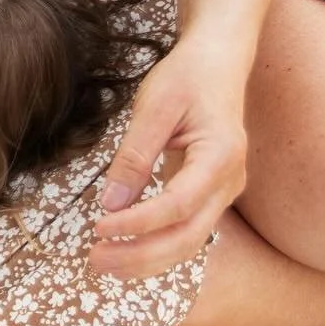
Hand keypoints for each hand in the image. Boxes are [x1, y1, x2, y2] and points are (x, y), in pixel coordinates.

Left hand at [89, 36, 247, 279]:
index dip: (138, 223)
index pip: (178, 205)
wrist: (218, 63)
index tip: (99, 228)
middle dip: (140, 256)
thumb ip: (133, 157)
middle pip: (188, 237)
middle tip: (94, 260)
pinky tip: (123, 252)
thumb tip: (110, 203)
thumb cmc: (188, 78)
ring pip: (188, 241)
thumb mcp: (154, 108)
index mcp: (221, 157)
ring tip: (102, 262)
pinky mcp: (208, 195)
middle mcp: (229, 182)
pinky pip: (184, 230)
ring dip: (146, 259)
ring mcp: (222, 192)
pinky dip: (155, 246)